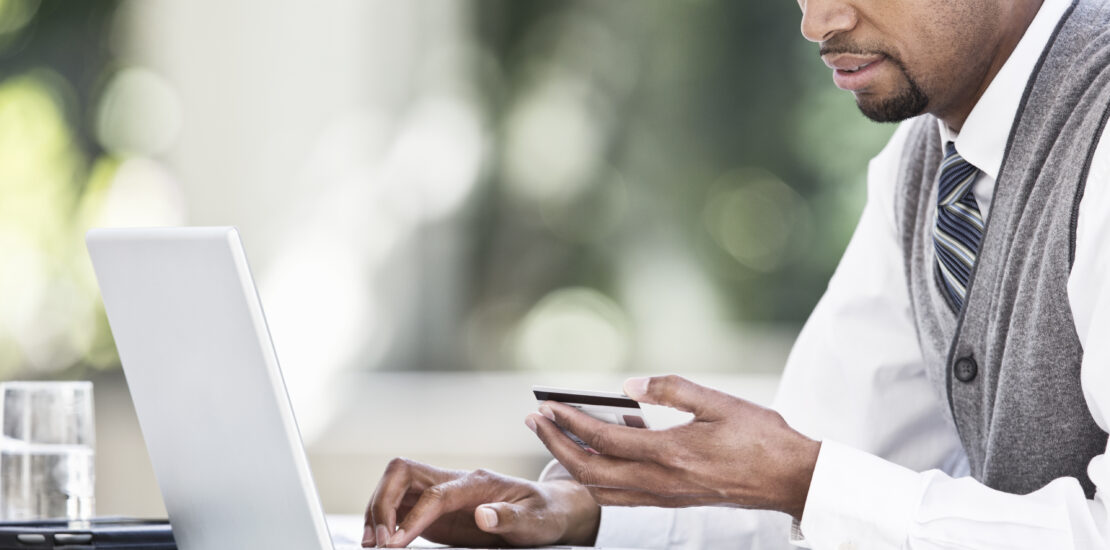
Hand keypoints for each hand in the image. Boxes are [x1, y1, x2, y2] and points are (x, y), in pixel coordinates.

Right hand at [363, 458, 599, 547]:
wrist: (548, 510)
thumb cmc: (543, 513)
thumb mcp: (536, 520)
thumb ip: (511, 517)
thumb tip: (484, 515)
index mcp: (478, 482)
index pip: (435, 493)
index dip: (413, 516)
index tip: (396, 542)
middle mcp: (454, 481)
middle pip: (404, 473)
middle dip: (383, 503)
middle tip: (379, 541)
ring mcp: (442, 493)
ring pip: (396, 485)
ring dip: (378, 511)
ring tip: (371, 544)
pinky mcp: (436, 509)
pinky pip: (401, 505)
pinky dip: (385, 520)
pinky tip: (381, 541)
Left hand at [526, 375, 820, 518]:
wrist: (790, 479)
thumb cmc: (761, 437)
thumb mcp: (718, 402)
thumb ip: (672, 389)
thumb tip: (630, 383)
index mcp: (670, 453)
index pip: (604, 439)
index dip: (570, 422)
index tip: (547, 405)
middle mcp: (661, 481)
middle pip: (591, 470)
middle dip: (557, 445)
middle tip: (535, 420)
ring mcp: (666, 495)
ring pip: (603, 488)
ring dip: (573, 463)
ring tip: (555, 436)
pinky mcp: (674, 500)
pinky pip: (623, 494)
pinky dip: (600, 476)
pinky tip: (603, 450)